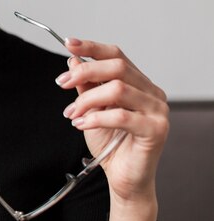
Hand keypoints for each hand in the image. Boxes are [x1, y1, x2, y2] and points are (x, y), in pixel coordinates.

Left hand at [56, 38, 167, 220]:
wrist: (122, 177)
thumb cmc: (109, 143)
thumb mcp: (90, 109)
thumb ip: (85, 86)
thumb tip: (73, 61)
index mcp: (138, 83)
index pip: (116, 55)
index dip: (92, 47)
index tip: (69, 43)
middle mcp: (151, 92)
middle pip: (117, 67)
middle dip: (84, 72)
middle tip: (62, 83)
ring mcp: (157, 110)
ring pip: (117, 89)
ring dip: (87, 100)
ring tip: (72, 113)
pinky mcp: (156, 129)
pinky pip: (122, 115)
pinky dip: (96, 117)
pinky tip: (81, 123)